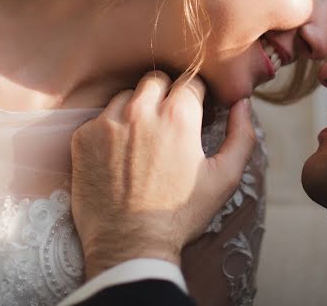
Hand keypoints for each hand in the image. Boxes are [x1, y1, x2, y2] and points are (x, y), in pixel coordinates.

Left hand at [70, 72, 256, 279]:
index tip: (197, 113)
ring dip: (137, 108)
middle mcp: (141, 110)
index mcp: (178, 115)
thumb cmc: (180, 215)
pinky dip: (112, 129)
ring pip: (127, 95)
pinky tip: (120, 155)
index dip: (198, 96)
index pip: (191, 81)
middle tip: (170, 123)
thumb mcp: (225, 178)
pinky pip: (100, 118)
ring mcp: (107, 122)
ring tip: (144, 140)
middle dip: (167, 94)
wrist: (129, 246)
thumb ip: (241, 135)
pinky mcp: (83, 137)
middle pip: (157, 79)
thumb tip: (242, 103)